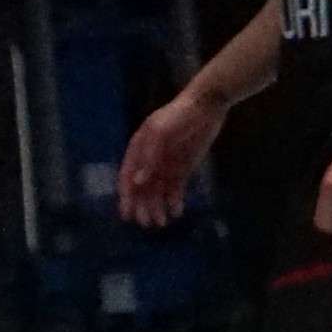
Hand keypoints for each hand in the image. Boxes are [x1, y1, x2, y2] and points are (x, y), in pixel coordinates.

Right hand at [116, 88, 219, 228]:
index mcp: (139, 147)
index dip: (126, 195)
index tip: (127, 214)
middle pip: (142, 188)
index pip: (127, 175)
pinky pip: (175, 190)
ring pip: (158, 192)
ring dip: (157, 207)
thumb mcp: (160, 131)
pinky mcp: (183, 169)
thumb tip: (137, 181)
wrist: (205, 107)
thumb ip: (149, 156)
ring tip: (161, 223)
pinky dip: (174, 202)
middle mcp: (150, 159)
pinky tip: (176, 212)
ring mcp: (166, 165)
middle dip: (142, 206)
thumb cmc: (178, 115)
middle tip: (146, 223)